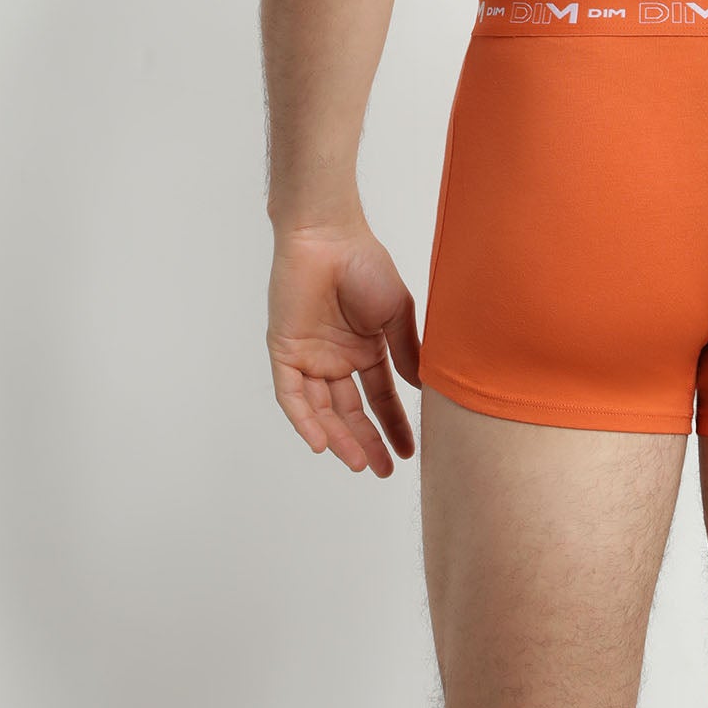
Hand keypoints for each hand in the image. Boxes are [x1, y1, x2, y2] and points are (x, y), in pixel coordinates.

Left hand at [267, 223, 422, 474]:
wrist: (328, 237)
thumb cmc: (365, 264)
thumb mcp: (397, 313)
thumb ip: (405, 352)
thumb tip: (421, 391)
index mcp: (365, 349)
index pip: (380, 398)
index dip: (394, 425)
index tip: (409, 451)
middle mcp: (337, 359)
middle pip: (351, 412)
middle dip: (367, 442)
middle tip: (383, 469)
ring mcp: (310, 357)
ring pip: (322, 411)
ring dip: (339, 438)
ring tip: (360, 462)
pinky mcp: (285, 352)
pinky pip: (292, 396)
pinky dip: (305, 420)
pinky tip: (322, 442)